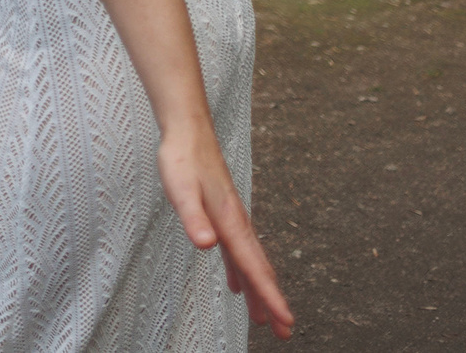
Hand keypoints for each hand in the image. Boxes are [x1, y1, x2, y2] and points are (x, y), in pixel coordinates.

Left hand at [157, 127, 294, 338]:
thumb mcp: (180, 190)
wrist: (188, 132)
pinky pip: (237, 253)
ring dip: (259, 291)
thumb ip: (193, 218)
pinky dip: (240, 273)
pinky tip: (236, 286)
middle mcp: (236, 225)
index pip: (254, 267)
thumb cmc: (182, 159)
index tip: (285, 321)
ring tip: (265, 320)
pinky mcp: (222, 217)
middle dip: (272, 302)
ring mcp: (231, 221)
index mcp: (230, 223)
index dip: (270, 296)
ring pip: (250, 263)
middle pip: (259, 270)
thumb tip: (208, 245)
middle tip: (284, 333)